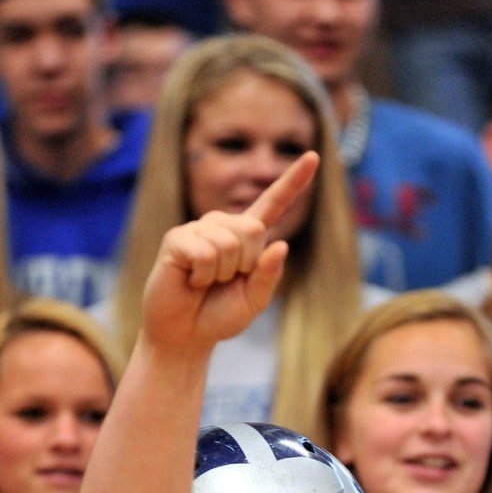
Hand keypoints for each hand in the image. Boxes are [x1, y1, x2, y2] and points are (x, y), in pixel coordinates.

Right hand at [143, 151, 319, 352]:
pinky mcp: (177, 239)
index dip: (293, 181)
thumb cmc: (219, 316)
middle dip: (244, 264)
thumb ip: (269, 276)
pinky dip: (203, 275)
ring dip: (221, 273)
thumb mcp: (254, 300)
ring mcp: (199, 229)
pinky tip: (191, 280)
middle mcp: (224, 226)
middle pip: (253, 229)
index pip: (273, 204)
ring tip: (205, 282)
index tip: (314, 157)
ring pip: (229, 242)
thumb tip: (281, 245)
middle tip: (224, 281)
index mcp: (248, 238)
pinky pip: (205, 252)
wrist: (185, 335)